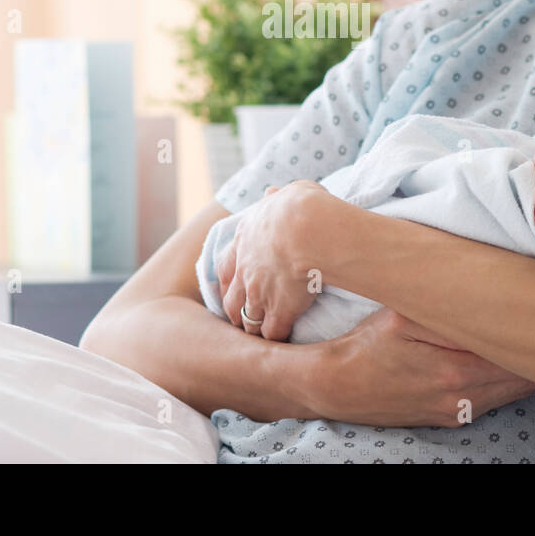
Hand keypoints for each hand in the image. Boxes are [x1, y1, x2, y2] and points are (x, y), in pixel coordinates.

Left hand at [218, 180, 329, 341]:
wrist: (307, 228)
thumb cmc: (301, 206)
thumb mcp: (287, 192)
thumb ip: (277, 197)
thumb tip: (272, 192)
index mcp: (244, 239)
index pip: (227, 265)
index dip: (230, 278)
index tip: (234, 285)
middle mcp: (245, 269)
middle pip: (231, 298)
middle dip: (235, 309)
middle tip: (242, 317)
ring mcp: (259, 293)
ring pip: (246, 319)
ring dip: (252, 328)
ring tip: (259, 336)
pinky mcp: (278, 310)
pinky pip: (271, 333)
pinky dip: (275, 339)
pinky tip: (281, 342)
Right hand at [306, 307, 534, 426]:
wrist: (338, 386)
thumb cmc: (368, 345)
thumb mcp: (402, 317)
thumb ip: (446, 312)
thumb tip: (493, 302)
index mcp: (455, 371)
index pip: (516, 353)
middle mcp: (464, 398)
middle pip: (523, 375)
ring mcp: (460, 411)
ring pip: (514, 389)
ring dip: (529, 365)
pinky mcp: (454, 416)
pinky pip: (497, 399)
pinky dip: (511, 379)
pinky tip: (515, 358)